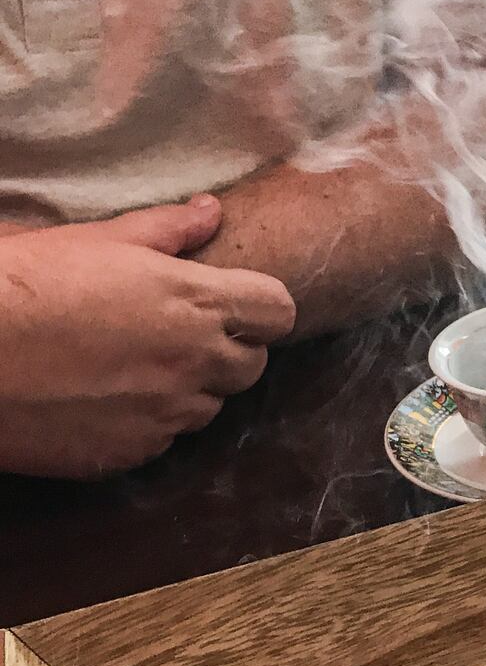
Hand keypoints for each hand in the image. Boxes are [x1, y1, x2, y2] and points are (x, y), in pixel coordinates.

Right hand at [0, 196, 297, 479]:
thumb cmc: (24, 284)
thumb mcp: (97, 239)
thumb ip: (167, 230)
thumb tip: (211, 211)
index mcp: (196, 302)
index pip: (279, 311)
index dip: (261, 308)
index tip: (236, 304)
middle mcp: (193, 362)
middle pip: (252, 365)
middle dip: (229, 350)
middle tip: (180, 335)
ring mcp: (164, 414)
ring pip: (209, 407)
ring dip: (189, 389)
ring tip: (134, 367)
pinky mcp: (128, 454)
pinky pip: (162, 441)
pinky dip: (147, 424)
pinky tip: (104, 400)